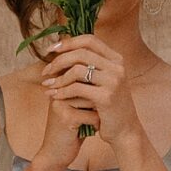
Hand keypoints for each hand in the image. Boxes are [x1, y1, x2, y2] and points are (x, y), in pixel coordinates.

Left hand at [38, 32, 140, 156]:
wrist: (124, 130)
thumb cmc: (109, 106)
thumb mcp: (104, 81)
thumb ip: (90, 65)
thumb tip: (62, 48)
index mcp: (116, 59)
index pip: (89, 40)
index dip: (68, 42)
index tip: (50, 50)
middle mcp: (117, 67)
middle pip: (80, 53)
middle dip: (58, 61)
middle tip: (45, 71)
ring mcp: (113, 82)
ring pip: (77, 70)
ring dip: (58, 78)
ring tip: (48, 85)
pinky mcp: (106, 97)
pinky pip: (77, 88)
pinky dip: (62, 91)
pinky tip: (55, 96)